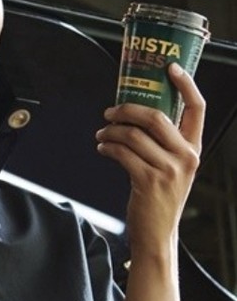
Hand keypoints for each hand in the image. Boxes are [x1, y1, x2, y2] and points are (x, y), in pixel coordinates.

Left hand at [95, 63, 205, 254]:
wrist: (157, 232)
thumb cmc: (160, 196)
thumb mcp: (172, 167)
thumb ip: (164, 142)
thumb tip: (137, 114)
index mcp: (193, 148)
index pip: (197, 108)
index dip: (186, 84)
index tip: (170, 68)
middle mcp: (186, 157)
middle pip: (156, 116)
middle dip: (127, 109)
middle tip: (110, 111)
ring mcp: (168, 170)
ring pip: (134, 135)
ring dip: (111, 130)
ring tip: (102, 133)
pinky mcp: (148, 181)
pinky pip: (122, 153)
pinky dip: (107, 146)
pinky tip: (102, 147)